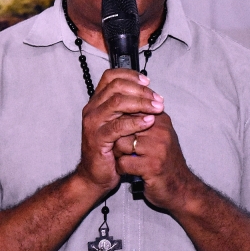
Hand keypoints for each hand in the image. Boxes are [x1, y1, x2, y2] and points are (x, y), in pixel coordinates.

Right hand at [75, 69, 163, 193]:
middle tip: (158, 98)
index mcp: (97, 102)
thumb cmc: (111, 149)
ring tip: (157, 108)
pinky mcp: (97, 139)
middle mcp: (92, 109)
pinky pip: (118, 126)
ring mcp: (93, 123)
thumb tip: (150, 94)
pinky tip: (149, 121)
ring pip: (117, 103)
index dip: (130, 75)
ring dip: (141, 103)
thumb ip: (129, 108)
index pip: (110, 76)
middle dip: (140, 90)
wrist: (97, 175)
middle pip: (116, 87)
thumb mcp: (120, 123)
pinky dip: (135, 122)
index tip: (148, 81)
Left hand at [113, 101, 196, 210]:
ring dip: (118, 154)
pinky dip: (121, 168)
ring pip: (120, 143)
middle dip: (116, 138)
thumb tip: (117, 103)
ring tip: (124, 159)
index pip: (129, 109)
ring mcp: (157, 148)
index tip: (117, 133)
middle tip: (118, 148)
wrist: (180, 187)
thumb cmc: (163, 160)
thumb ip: (141, 119)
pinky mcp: (152, 166)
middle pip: (122, 126)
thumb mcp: (156, 134)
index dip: (118, 123)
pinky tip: (127, 171)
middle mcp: (160, 130)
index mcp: (160, 119)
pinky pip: (123, 162)